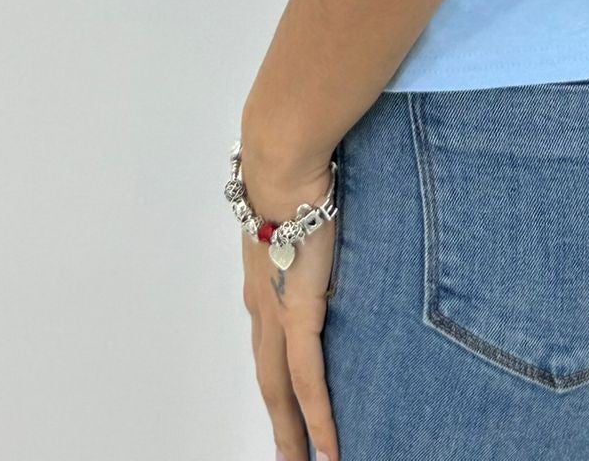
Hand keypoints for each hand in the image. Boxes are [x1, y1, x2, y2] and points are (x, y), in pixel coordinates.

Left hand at [239, 148, 339, 460]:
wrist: (283, 158)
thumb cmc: (294, 168)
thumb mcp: (300, 207)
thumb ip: (308, 227)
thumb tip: (324, 218)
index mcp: (261, 279)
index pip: (267, 343)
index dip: (274, 378)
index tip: (281, 404)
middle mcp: (261, 303)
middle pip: (268, 379)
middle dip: (278, 422)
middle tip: (289, 457)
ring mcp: (276, 312)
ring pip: (280, 388)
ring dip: (291, 430)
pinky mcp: (297, 311)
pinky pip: (308, 377)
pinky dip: (316, 415)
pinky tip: (328, 445)